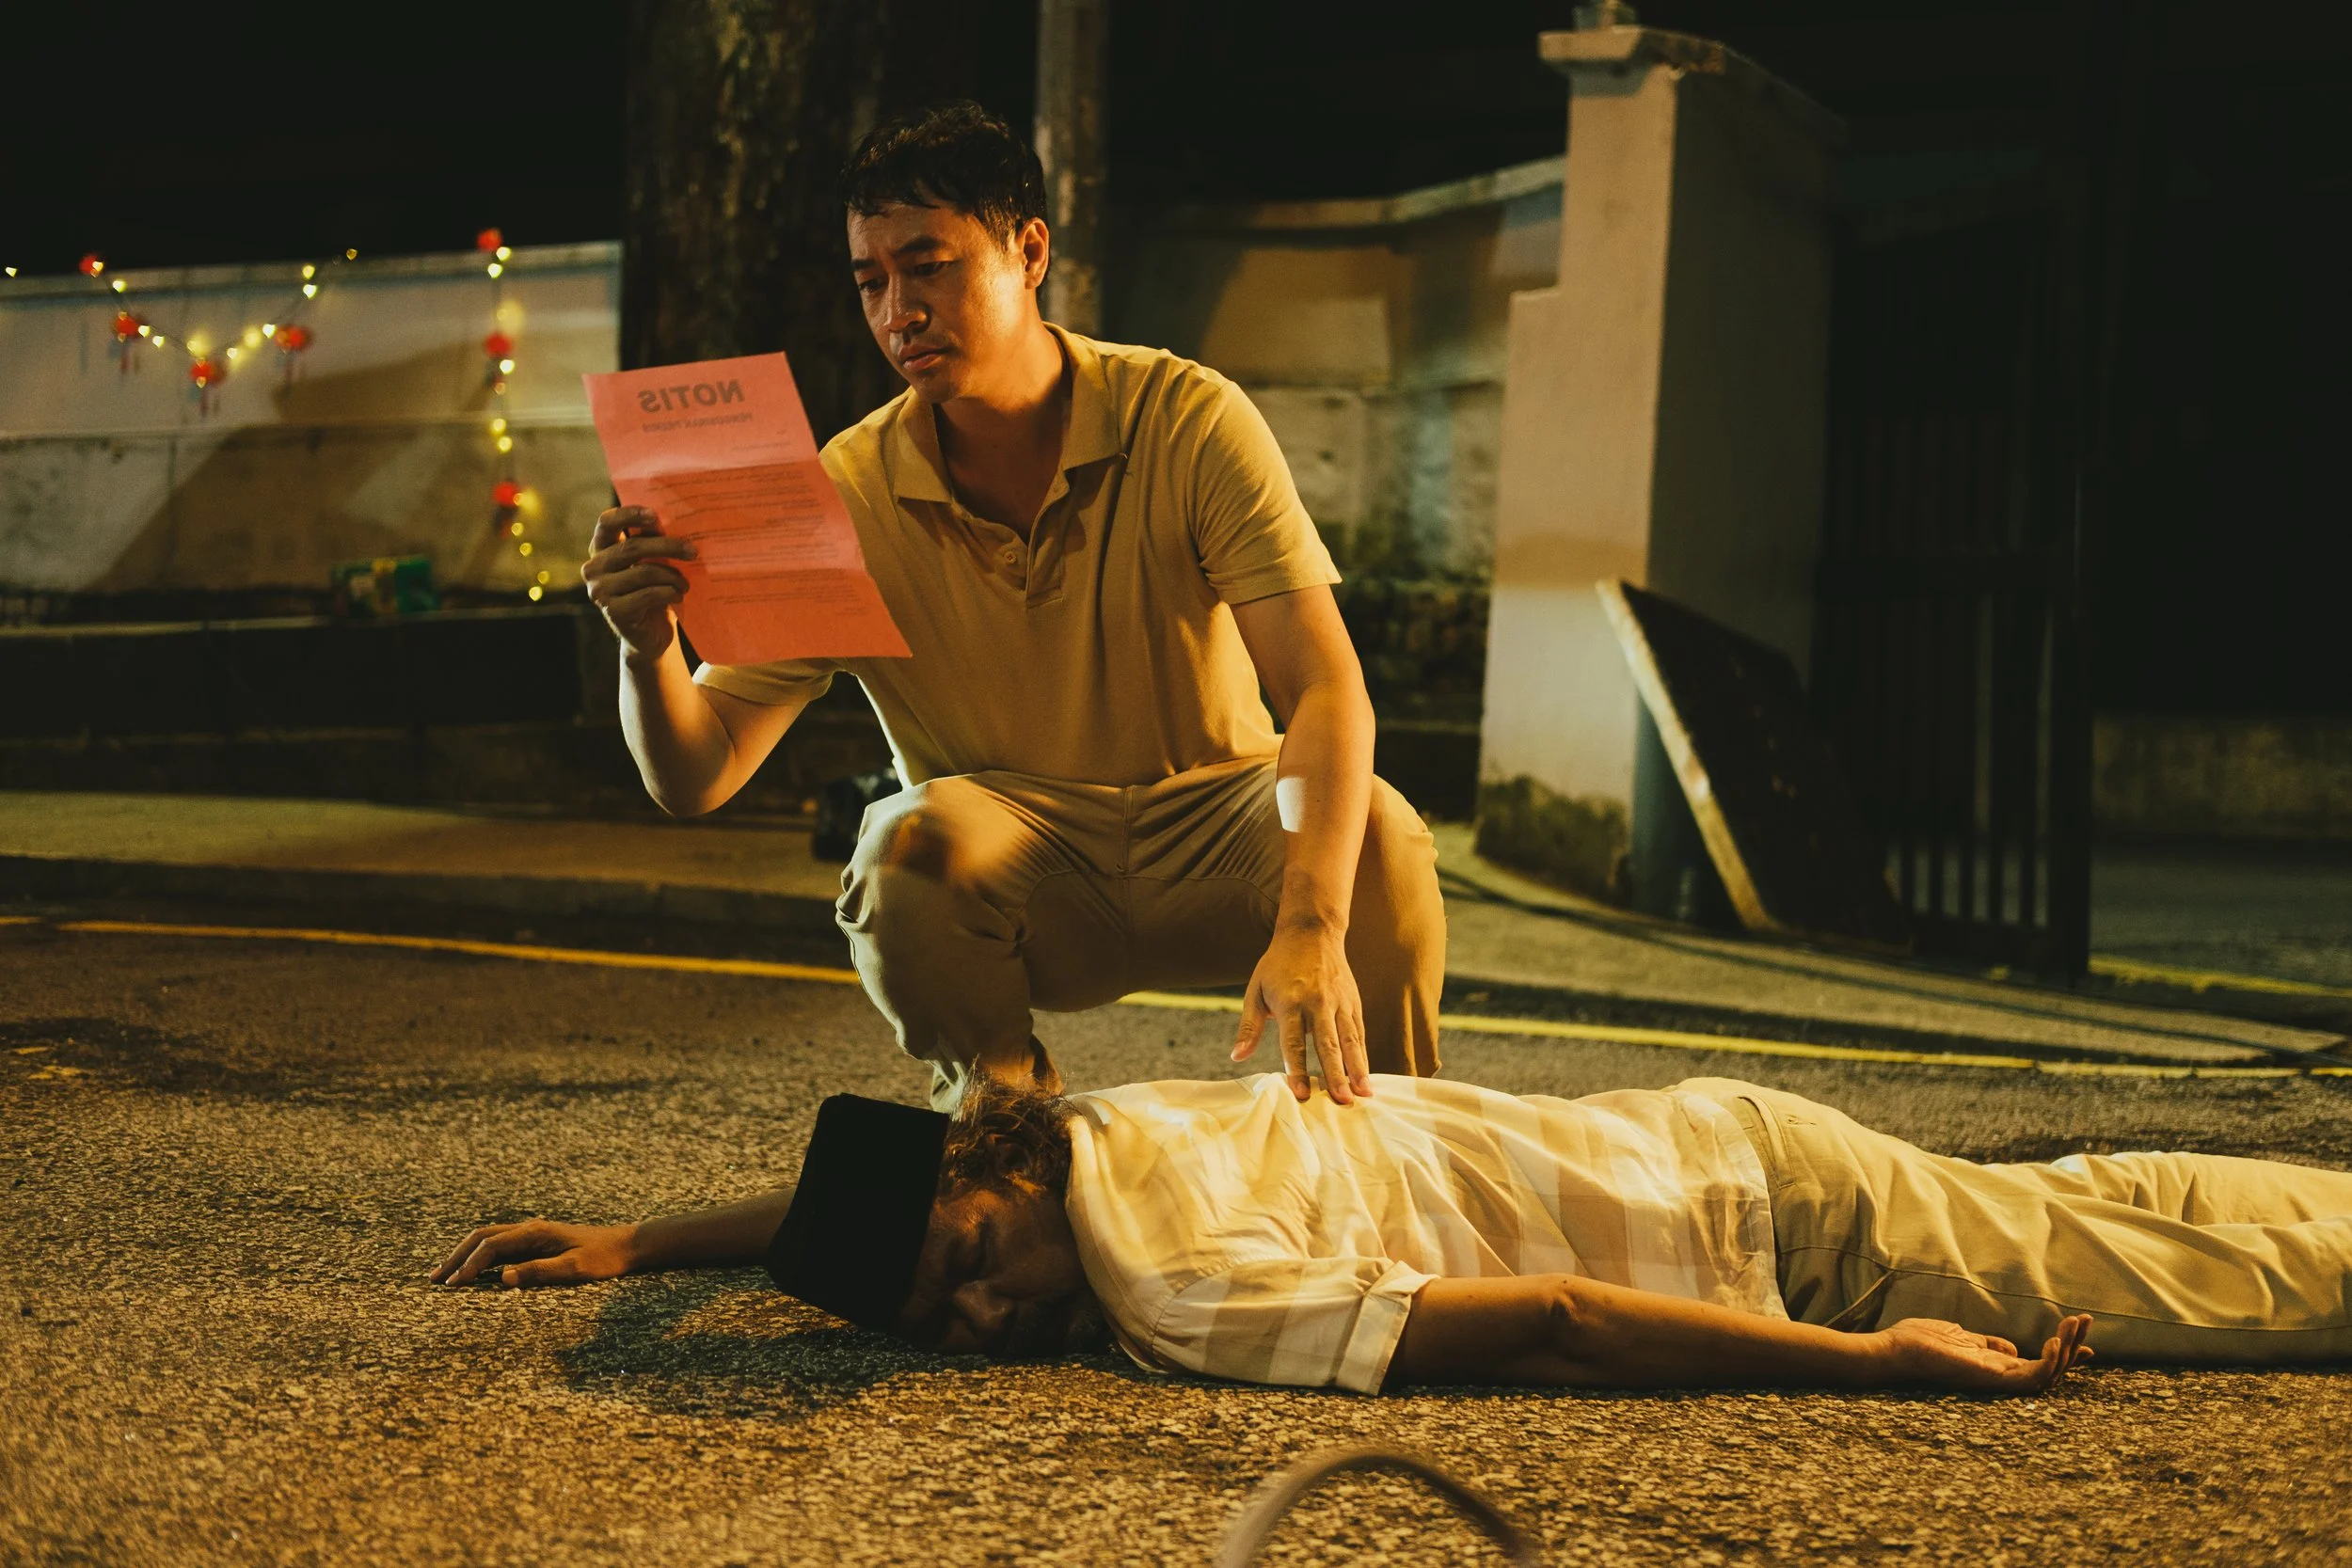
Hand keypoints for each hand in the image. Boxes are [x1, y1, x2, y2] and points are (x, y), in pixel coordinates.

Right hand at [430, 1218, 638, 1288]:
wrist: (627, 1246)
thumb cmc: (604, 1259)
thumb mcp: (574, 1269)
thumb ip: (538, 1272)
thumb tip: (502, 1279)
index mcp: (535, 1232)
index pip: (490, 1247)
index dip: (468, 1267)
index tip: (452, 1288)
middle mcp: (530, 1229)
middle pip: (481, 1237)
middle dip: (456, 1257)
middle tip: (434, 1279)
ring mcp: (532, 1233)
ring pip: (488, 1239)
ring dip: (465, 1255)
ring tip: (444, 1275)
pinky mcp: (537, 1241)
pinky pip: (500, 1244)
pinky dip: (480, 1255)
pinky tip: (473, 1270)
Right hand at [584, 505, 696, 659]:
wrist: (651, 635)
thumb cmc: (654, 591)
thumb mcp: (651, 564)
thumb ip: (653, 543)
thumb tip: (681, 521)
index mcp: (601, 549)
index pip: (607, 523)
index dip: (629, 515)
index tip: (655, 515)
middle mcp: (593, 568)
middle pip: (633, 547)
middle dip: (668, 546)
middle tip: (693, 551)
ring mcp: (600, 591)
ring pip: (644, 572)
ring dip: (673, 576)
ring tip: (686, 583)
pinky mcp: (614, 612)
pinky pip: (649, 594)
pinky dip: (670, 593)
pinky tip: (678, 596)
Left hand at [1233, 919, 1369, 1103]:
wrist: (1311, 931)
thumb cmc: (1278, 965)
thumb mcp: (1255, 990)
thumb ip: (1249, 1026)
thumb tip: (1237, 1057)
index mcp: (1290, 1002)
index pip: (1293, 1042)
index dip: (1297, 1069)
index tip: (1301, 1094)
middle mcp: (1317, 1003)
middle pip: (1327, 1044)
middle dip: (1335, 1075)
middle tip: (1341, 1101)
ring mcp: (1338, 1002)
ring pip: (1349, 1040)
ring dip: (1356, 1069)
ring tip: (1362, 1094)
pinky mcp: (1352, 1002)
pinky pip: (1359, 1032)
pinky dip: (1362, 1055)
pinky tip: (1365, 1076)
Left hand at [1874, 1313, 2094, 1393]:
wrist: (1892, 1350)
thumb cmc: (1919, 1342)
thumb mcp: (1960, 1336)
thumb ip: (1987, 1345)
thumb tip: (2013, 1349)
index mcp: (1995, 1366)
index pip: (2040, 1365)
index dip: (2066, 1355)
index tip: (2089, 1343)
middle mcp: (2000, 1376)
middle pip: (2050, 1370)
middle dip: (2073, 1346)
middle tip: (2087, 1320)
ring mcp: (1995, 1380)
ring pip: (2047, 1375)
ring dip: (2066, 1350)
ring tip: (2074, 1323)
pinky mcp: (1988, 1378)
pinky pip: (2030, 1379)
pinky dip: (2049, 1363)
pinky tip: (2056, 1341)